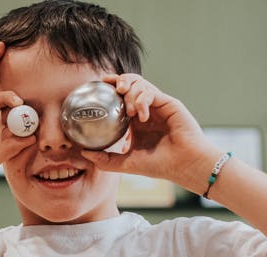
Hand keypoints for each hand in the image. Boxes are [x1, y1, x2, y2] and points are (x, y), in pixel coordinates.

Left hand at [79, 74, 222, 191]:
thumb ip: (105, 159)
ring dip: (130, 93)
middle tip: (111, 87)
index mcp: (135, 122)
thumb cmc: (159, 165)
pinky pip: (150, 92)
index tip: (96, 86)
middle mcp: (146, 111)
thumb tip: (83, 152)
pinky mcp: (168, 103)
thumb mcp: (125, 164)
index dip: (109, 89)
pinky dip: (142, 100)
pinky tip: (140, 115)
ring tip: (128, 110)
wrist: (183, 165)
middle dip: (118, 81)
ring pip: (140, 84)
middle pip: (130, 85)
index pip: (120, 99)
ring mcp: (157, 106)